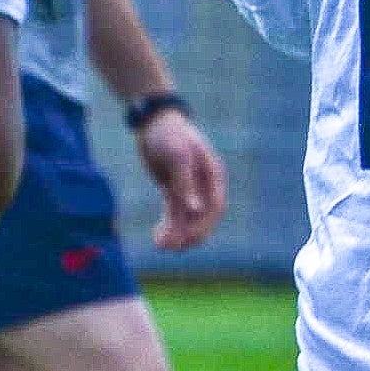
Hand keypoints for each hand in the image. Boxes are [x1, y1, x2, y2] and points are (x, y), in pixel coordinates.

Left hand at [138, 106, 228, 250]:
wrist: (154, 122)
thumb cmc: (169, 134)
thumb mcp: (177, 156)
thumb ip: (186, 183)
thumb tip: (196, 210)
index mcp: (212, 174)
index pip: (215, 206)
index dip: (204, 224)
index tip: (188, 237)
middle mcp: (204, 184)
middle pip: (203, 217)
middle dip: (189, 234)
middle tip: (173, 248)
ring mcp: (190, 188)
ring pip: (187, 218)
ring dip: (176, 234)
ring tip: (160, 246)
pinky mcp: (175, 191)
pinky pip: (175, 213)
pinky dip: (168, 226)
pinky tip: (157, 237)